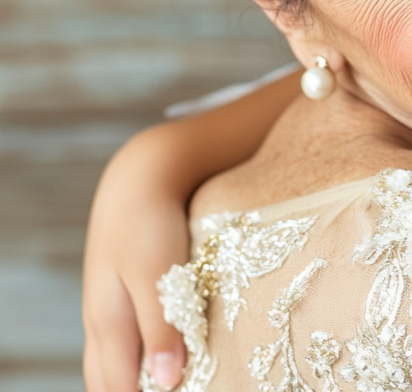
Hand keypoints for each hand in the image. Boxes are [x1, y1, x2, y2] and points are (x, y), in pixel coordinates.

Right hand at [83, 133, 188, 391]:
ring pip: (112, 362)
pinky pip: (122, 341)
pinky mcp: (121, 293)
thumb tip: (166, 382)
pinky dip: (135, 359)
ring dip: (132, 379)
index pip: (118, 388)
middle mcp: (102, 322)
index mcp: (109, 323)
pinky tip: (158, 360)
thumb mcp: (159, 276)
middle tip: (172, 391)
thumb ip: (162, 328)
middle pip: (108, 381)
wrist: (140, 177)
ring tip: (165, 385)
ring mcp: (108, 307)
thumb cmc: (151, 223)